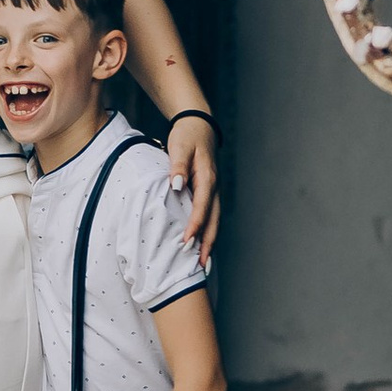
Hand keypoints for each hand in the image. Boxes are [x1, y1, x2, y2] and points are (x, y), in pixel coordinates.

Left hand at [163, 113, 218, 259]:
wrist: (198, 125)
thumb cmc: (187, 136)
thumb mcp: (179, 146)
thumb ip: (177, 166)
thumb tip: (177, 185)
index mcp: (207, 177)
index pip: (201, 207)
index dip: (194, 226)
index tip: (186, 242)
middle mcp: (214, 187)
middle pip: (214, 220)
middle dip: (208, 243)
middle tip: (200, 265)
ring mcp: (214, 191)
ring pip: (214, 220)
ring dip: (210, 241)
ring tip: (203, 262)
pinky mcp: (209, 192)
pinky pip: (210, 215)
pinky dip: (208, 231)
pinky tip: (202, 243)